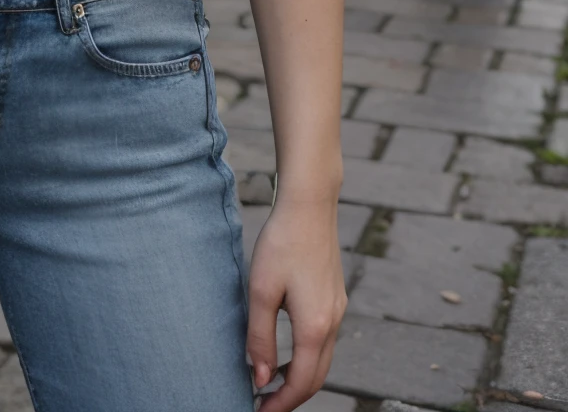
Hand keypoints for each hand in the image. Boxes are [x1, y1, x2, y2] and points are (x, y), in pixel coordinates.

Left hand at [246, 199, 346, 411]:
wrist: (309, 205)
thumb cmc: (282, 243)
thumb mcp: (262, 291)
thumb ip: (260, 338)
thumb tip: (260, 379)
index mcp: (315, 326)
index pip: (302, 382)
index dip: (280, 404)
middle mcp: (333, 322)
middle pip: (317, 377)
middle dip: (292, 396)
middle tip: (264, 405)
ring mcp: (337, 308)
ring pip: (322, 359)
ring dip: (300, 377)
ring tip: (271, 383)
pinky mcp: (334, 296)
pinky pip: (324, 340)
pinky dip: (307, 356)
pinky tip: (288, 351)